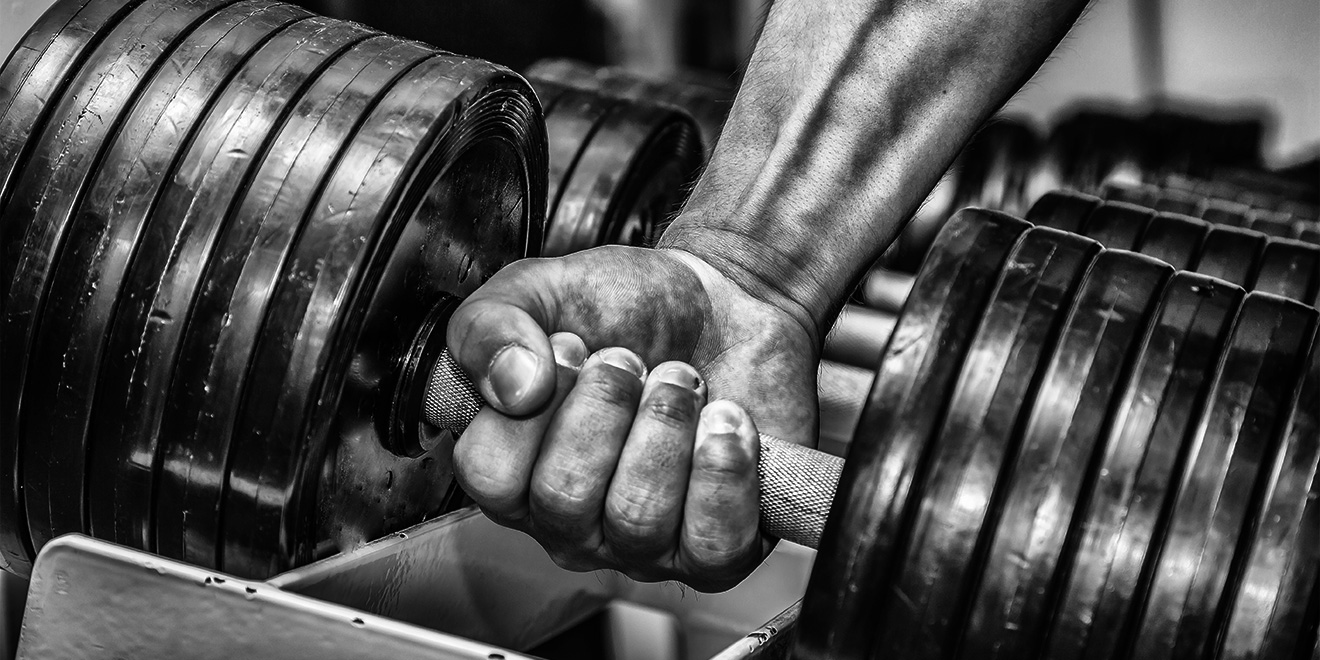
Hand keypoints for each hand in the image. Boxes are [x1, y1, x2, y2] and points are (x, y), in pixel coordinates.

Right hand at [445, 245, 818, 590]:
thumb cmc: (625, 310)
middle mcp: (570, 523)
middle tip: (632, 359)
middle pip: (563, 498)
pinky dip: (722, 473)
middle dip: (605, 407)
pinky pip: (714, 545)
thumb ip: (488, 327)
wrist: (722, 304)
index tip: (572, 346)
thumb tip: (511, 388)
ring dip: (665, 426)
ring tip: (682, 380)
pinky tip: (725, 419)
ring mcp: (642, 545)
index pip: (489, 475)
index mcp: (514, 471)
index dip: (532, 406)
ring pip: (637, 520)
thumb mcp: (538, 290)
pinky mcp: (717, 547)